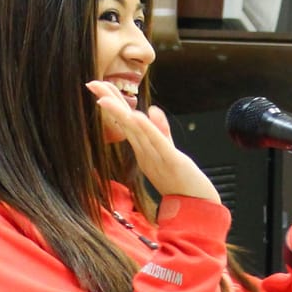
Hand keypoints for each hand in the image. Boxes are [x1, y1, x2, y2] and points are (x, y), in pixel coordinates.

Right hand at [86, 81, 220, 203]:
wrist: (199, 208)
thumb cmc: (183, 181)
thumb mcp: (169, 152)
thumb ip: (161, 131)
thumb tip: (152, 109)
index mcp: (143, 150)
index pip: (125, 123)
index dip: (111, 104)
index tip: (96, 85)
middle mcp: (146, 154)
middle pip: (125, 124)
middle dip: (109, 103)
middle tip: (91, 83)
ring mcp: (157, 159)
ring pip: (137, 133)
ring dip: (121, 114)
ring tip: (105, 98)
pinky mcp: (173, 163)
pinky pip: (159, 144)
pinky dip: (149, 129)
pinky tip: (137, 116)